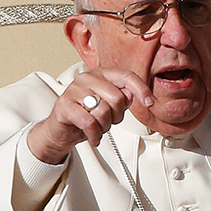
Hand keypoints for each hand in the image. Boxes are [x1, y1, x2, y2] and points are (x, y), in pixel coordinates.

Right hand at [27, 68, 153, 163]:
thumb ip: (122, 99)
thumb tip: (130, 94)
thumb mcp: (109, 107)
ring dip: (104, 127)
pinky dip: (95, 134)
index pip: (126, 76)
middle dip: (116, 116)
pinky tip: (93, 137)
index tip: (149, 103)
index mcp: (101, 74)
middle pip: (117, 98)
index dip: (141, 89)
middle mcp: (87, 78)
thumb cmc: (86, 117)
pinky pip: (89, 122)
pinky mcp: (64, 105)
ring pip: (104, 111)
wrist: (60, 131)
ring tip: (97, 128)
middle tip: (107, 122)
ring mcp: (74, 90)